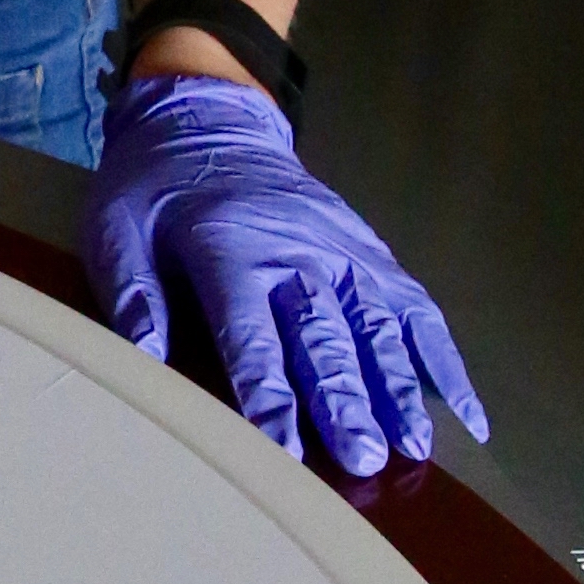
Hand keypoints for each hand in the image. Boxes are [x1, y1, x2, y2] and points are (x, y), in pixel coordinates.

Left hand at [83, 73, 484, 473]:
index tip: (284, 451)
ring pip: (379, 324)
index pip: (251, 333)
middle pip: (326, 334)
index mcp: (229, 248)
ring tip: (414, 446)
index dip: (269, 394)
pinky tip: (467, 416)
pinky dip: (444, 361)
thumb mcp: (117, 229)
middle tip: (364, 458)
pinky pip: (416, 307)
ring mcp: (343, 250)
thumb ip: (132, 293)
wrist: (209, 125)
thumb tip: (145, 358)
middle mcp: (297, 250)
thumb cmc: (154, 190)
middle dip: (346, 400)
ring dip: (398, 387)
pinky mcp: (371, 252)